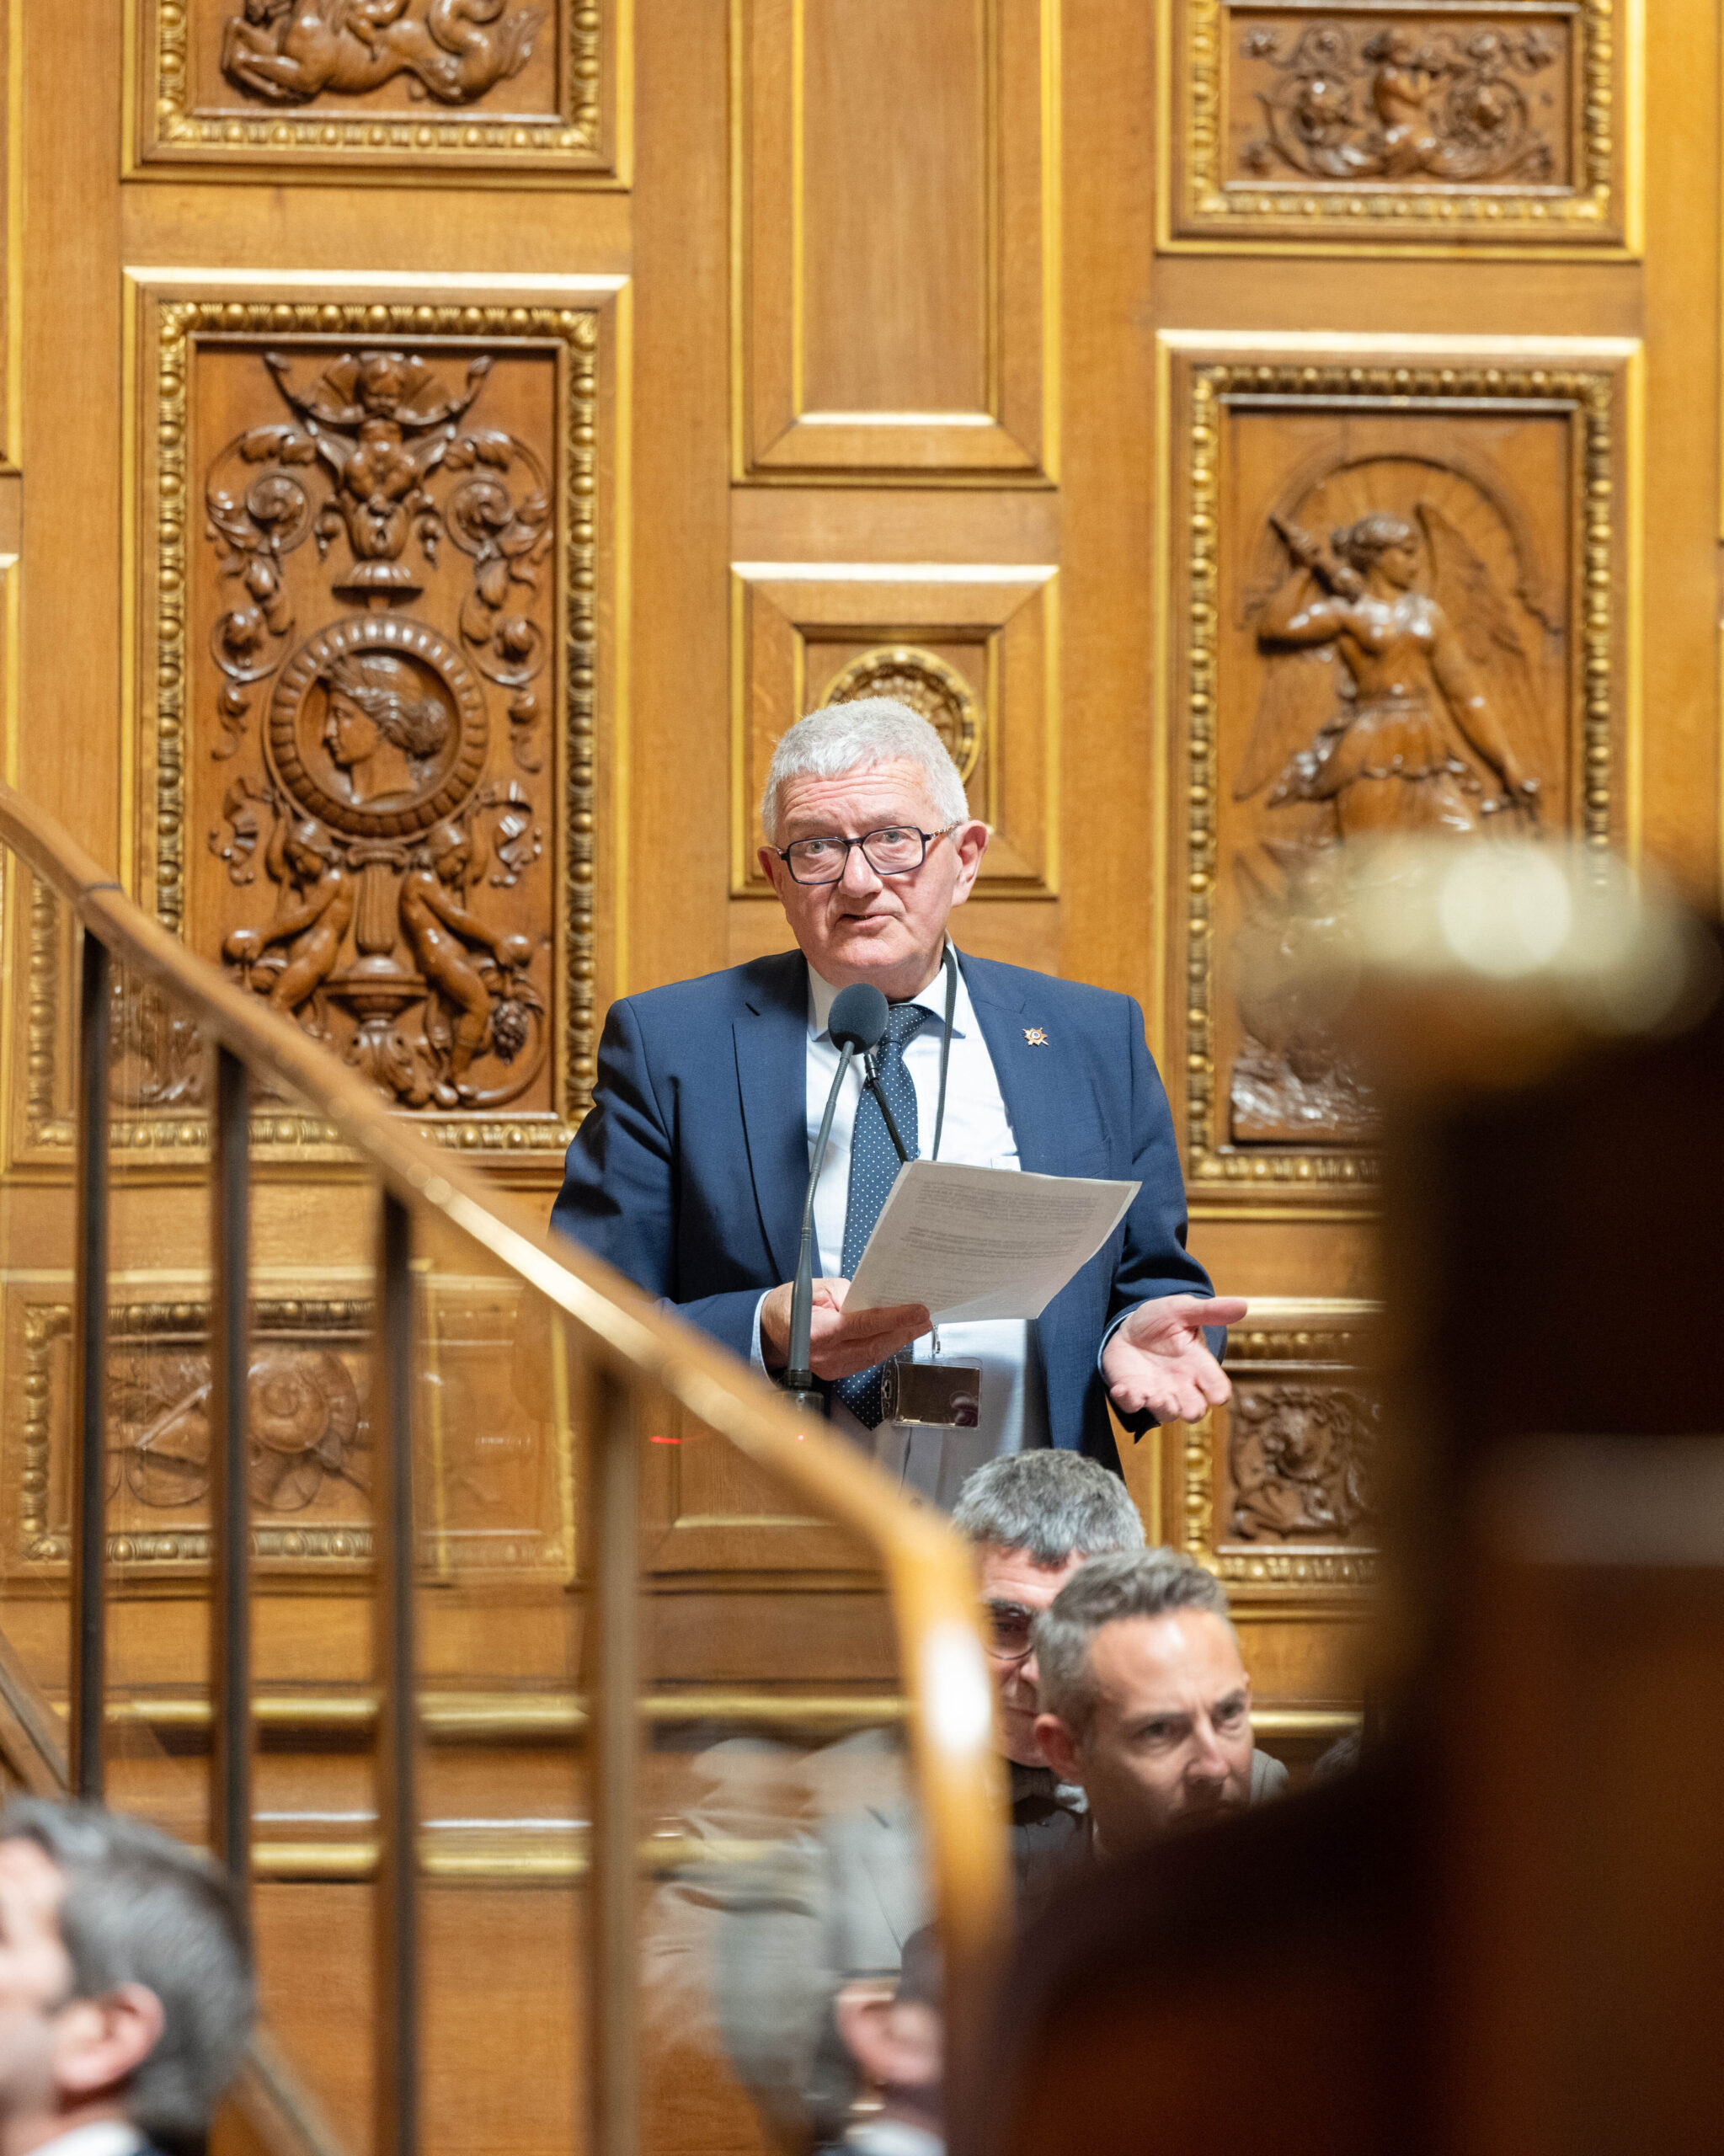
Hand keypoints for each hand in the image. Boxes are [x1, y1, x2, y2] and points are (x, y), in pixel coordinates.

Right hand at [759, 1278, 930, 1380]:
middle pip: (874, 1346)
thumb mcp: (817, 1288)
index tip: (917, 1311)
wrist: (770, 1328)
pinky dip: (884, 1349)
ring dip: (898, 1342)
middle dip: (904, 1333)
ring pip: (873, 1357)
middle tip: (925, 1319)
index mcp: (818, 1332)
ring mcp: (830, 1368)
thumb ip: (847, 1294)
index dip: (894, 1319)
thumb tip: (877, 1299)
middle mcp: (825, 1356)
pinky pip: (865, 1362)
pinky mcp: (835, 1372)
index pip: (864, 1326)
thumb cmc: (791, 1305)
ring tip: (917, 1327)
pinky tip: (897, 1338)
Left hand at [1102, 1295, 1247, 1422]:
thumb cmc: (1161, 1320)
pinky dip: (1127, 1400)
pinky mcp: (1133, 1393)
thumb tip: (1244, 1305)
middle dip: (1191, 1411)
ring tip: (1156, 1397)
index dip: (1219, 1393)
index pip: (1217, 1386)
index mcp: (1198, 1365)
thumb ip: (1209, 1311)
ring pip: (1166, 1415)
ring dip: (1163, 1409)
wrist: (1129, 1327)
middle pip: (1195, 1410)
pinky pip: (1131, 1406)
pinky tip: (1122, 1389)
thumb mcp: (1182, 1309)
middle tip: (1184, 1403)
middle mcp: (1181, 1385)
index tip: (1218, 1396)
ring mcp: (1157, 1392)